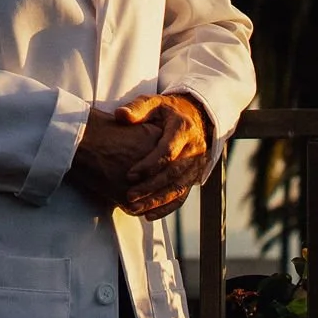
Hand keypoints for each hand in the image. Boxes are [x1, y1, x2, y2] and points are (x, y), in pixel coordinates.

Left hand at [68, 94, 213, 215]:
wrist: (193, 116)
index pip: (167, 151)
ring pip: (178, 188)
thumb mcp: (153, 103)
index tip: (129, 175)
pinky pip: (182, 196)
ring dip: (157, 201)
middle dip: (151, 187)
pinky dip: (166, 208)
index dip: (149, 165)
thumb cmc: (166, 111)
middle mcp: (194, 148)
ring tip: (135, 208)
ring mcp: (196, 164)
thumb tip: (120, 115)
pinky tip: (148, 215)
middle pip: (173, 174)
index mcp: (183, 128)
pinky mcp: (194, 176)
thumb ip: (137, 108)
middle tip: (129, 197)